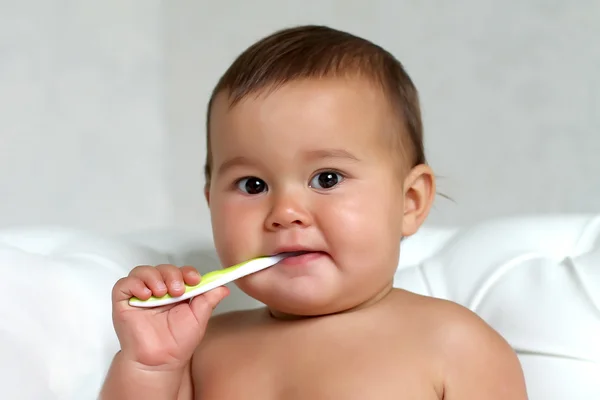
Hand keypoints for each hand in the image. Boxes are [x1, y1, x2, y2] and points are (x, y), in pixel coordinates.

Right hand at [111, 264, 228, 371]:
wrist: (161, 361)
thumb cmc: (178, 342)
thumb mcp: (199, 318)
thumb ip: (209, 300)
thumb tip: (223, 286)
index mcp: (175, 292)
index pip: (180, 272)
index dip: (187, 272)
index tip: (194, 279)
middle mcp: (158, 290)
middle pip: (162, 268)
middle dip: (172, 275)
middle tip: (178, 290)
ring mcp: (140, 295)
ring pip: (143, 271)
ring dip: (154, 277)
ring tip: (162, 293)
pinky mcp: (124, 302)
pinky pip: (124, 284)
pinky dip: (135, 284)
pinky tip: (146, 295)